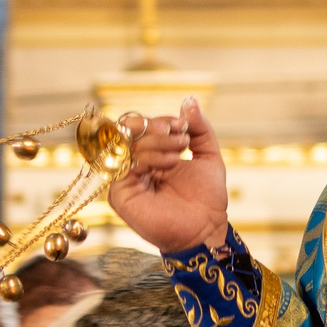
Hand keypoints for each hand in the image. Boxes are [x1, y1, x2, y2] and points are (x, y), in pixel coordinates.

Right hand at [107, 99, 228, 255]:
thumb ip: (198, 128)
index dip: (160, 120)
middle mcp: (133, 166)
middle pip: (130, 131)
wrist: (207, 226)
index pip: (142, 127)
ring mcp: (124, 180)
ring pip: (128, 146)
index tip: (182, 125)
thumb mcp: (207, 154)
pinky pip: (125, 166)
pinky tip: (168, 166)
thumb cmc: (206, 197)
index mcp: (150, 155)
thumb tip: (189, 100)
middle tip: (179, 135)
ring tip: (179, 156)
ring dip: (158, 144)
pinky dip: (148, 159)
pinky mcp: (119, 196)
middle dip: (156, 128)